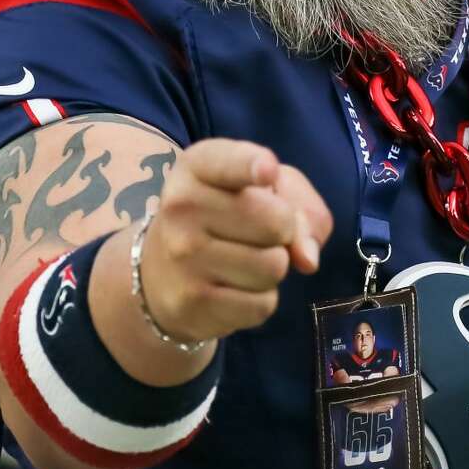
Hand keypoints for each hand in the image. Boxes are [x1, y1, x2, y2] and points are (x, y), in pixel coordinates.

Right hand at [139, 139, 333, 341]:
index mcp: (196, 167)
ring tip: (244, 261)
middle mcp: (182, 207)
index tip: (267, 171)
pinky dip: (260, 301)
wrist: (161, 272)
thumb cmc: (225, 216)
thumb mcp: (261, 187)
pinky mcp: (192, 302)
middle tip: (259, 233)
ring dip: (272, 268)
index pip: (229, 163)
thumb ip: (298, 204)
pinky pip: (262, 305)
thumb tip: (307, 259)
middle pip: (277, 223)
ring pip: (274, 267)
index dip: (253, 165)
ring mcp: (183, 257)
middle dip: (284, 232)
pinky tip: (233, 289)